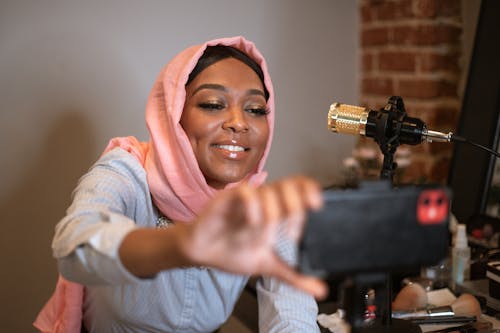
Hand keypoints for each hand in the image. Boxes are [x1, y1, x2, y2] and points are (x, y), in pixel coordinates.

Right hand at [180, 175, 327, 298]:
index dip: (311, 192)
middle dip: (296, 207)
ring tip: (265, 240)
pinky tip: (252, 224)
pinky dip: (254, 209)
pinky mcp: (228, 198)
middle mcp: (264, 199)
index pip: (300, 188)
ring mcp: (246, 197)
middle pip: (290, 184)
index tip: (318, 207)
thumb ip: (294, 277)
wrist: (202, 253)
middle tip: (292, 234)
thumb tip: (321, 290)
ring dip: (272, 217)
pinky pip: (247, 193)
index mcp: (277, 208)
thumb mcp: (268, 266)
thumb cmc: (232, 252)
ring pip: (269, 191)